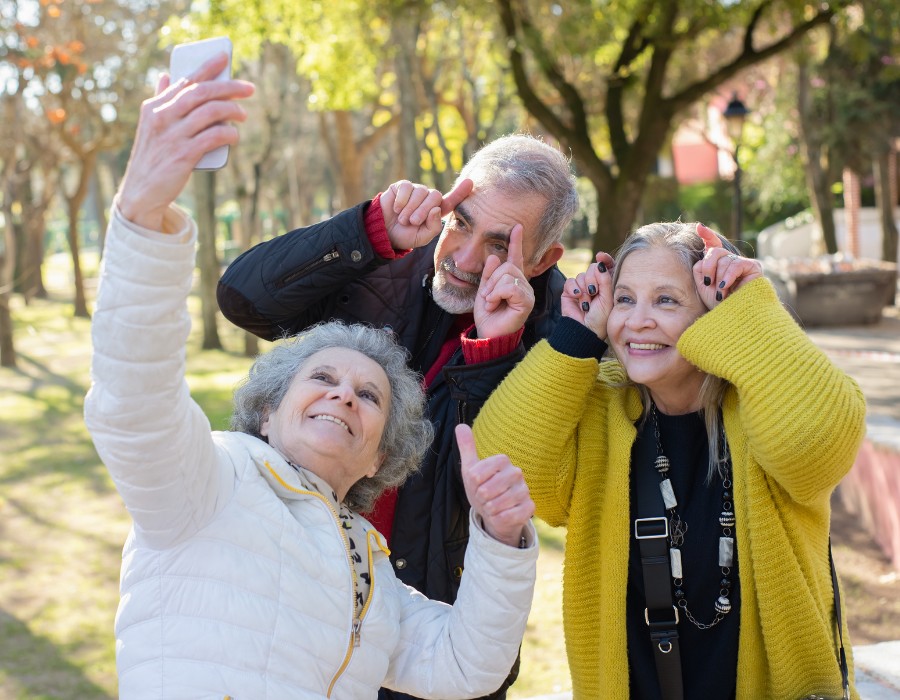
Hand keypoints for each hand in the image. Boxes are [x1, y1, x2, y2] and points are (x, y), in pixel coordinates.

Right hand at [117, 53, 254, 230]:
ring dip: (232, 110)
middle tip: (248, 88)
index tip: (224, 57)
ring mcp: (173, 136)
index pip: (185, 80)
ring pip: (210, 112)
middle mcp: (162, 117)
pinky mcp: (183, 155)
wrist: (141, 192)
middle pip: (201, 92)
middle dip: (228, 87)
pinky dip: (228, 133)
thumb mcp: (150, 126)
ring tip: (243, 114)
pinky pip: (213, 137)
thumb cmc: (152, 157)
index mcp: (154, 107)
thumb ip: (160, 101)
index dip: (207, 67)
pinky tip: (235, 135)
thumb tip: (165, 76)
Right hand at [380, 178, 472, 249]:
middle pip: (435, 196)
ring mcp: (416, 191)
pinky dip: (402, 200)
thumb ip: (433, 227)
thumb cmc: (405, 235)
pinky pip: (407, 187)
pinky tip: (396, 208)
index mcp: (436, 211)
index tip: (470, 182)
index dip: (460, 192)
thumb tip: (436, 209)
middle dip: (423, 210)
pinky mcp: (403, 186)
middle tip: (413, 222)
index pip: (451, 201)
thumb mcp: (422, 237)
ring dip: (410, 208)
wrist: (384, 232)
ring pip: (420, 192)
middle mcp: (428, 199)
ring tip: (403, 219)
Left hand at [456, 424, 534, 547]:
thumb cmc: (483, 488)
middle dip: (480, 499)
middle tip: (484, 498)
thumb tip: (460, 426)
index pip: (477, 474)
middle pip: (486, 490)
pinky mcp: (529, 507)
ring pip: (496, 504)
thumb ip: (467, 448)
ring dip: (489, 509)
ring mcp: (524, 490)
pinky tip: (501, 515)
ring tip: (492, 506)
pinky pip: (508, 516)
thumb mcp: (471, 469)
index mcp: (502, 460)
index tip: (477, 485)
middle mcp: (516, 473)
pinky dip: (499, 519)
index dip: (473, 484)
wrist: (495, 513)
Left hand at [473, 224, 534, 337]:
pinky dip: (497, 294)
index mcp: (512, 280)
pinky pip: (510, 286)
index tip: (517, 227)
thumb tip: (493, 256)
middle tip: (488, 297)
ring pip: (508, 275)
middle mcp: (523, 284)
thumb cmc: (488, 315)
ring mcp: (527, 292)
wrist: (488, 333)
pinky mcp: (527, 301)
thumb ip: (488, 274)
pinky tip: (495, 304)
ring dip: (493, 289)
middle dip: (491, 280)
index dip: (516, 242)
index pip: (515, 258)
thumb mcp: (484, 290)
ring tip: (491, 302)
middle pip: (507, 266)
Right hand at [561, 251, 614, 340]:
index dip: (604, 260)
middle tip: (593, 292)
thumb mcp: (607, 298)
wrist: (584, 330)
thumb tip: (600, 263)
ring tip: (586, 302)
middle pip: (592, 268)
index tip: (601, 256)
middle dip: (593, 279)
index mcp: (607, 285)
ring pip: (581, 275)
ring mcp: (581, 287)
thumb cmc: (600, 318)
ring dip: (584, 288)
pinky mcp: (569, 291)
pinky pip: (570, 281)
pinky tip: (577, 297)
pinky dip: (574, 289)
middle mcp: (595, 284)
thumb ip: (605, 280)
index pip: (607, 266)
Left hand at [693, 223, 763, 308]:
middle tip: (708, 283)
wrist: (732, 317)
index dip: (708, 235)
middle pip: (715, 251)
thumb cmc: (717, 304)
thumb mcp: (703, 284)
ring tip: (721, 293)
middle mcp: (731, 262)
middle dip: (708, 267)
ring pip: (724, 259)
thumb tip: (706, 249)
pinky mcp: (754, 267)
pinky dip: (728, 276)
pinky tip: (726, 287)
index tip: (699, 227)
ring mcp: (743, 263)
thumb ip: (701, 267)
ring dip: (719, 278)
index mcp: (718, 265)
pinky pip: (736, 264)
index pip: (714, 245)